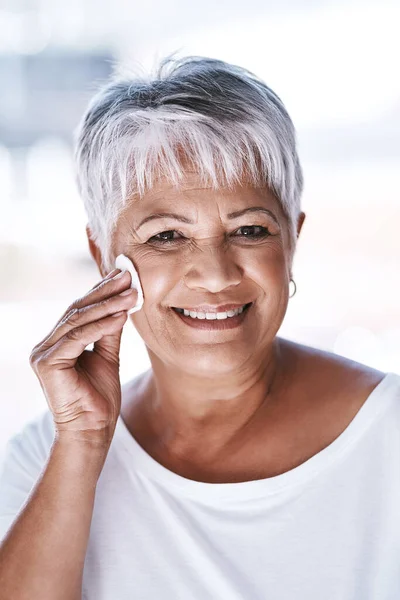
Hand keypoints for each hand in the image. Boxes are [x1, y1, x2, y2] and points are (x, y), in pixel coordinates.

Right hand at [29, 269, 137, 445]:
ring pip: (79, 320)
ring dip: (108, 305)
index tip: (124, 275)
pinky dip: (102, 325)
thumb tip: (122, 303)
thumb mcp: (108, 356)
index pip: (80, 310)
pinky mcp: (48, 363)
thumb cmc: (99, 398)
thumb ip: (110, 331)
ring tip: (132, 294)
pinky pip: (79, 337)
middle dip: (105, 291)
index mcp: (58, 342)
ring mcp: (44, 353)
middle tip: (129, 276)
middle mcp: (46, 344)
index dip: (101, 291)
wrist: (92, 431)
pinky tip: (122, 316)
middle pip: (78, 310)